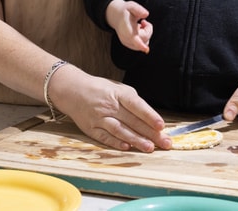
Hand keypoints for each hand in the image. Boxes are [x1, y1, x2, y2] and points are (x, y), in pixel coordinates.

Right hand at [50, 64, 169, 151]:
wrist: (73, 90)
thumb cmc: (100, 89)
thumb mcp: (118, 89)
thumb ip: (133, 102)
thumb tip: (150, 118)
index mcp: (118, 94)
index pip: (137, 105)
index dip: (150, 116)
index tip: (161, 125)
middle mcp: (109, 106)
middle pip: (132, 121)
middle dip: (150, 133)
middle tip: (164, 143)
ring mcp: (99, 118)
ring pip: (120, 130)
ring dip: (136, 140)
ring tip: (149, 148)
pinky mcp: (91, 128)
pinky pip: (105, 137)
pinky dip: (116, 142)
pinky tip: (127, 147)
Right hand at [106, 0, 152, 52]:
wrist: (116, 16)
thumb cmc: (125, 11)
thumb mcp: (130, 5)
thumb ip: (138, 9)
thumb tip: (146, 14)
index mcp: (126, 29)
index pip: (133, 38)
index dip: (140, 44)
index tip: (146, 49)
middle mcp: (126, 38)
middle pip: (145, 38)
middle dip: (148, 29)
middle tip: (143, 21)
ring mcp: (128, 43)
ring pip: (145, 42)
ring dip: (146, 33)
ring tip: (139, 25)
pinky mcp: (130, 45)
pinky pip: (143, 44)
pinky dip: (144, 37)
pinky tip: (139, 30)